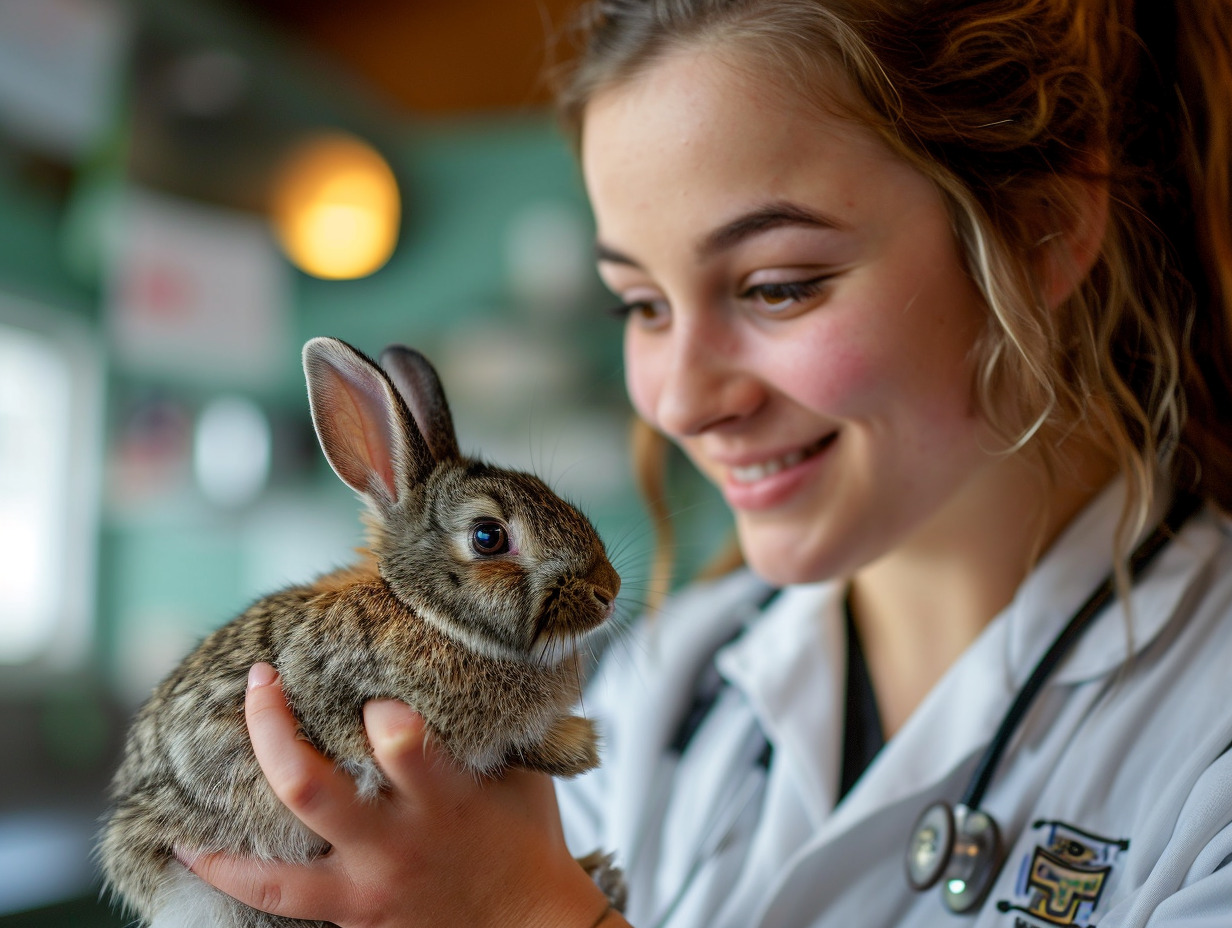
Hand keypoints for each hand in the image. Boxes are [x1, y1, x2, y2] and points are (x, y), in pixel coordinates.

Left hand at [184, 663, 617, 927]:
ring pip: (271, 871)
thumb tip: (455, 656)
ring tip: (183, 806)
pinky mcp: (351, 917)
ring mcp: (364, 887)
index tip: (365, 679)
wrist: (529, 924)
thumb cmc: (526, 836)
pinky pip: (277, 902)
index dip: (375, 706)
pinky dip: (234, 877)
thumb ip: (482, 724)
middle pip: (306, 788)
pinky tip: (200, 853)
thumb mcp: (519, 770)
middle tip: (261, 682)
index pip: (399, 744)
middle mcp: (394, 844)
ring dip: (220, 839)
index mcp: (443, 799)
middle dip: (271, 728)